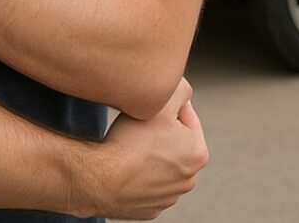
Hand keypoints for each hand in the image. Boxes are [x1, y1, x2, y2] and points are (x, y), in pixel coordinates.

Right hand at [87, 78, 208, 219]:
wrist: (100, 180)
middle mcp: (188, 179)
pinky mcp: (150, 209)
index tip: (148, 113)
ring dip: (150, 154)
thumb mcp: (160, 103)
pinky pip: (147, 183)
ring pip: (161, 163)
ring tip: (131, 148)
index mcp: (198, 154)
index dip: (165, 108)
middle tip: (139, 128)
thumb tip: (184, 91)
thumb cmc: (130, 142)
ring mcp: (169, 197)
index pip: (185, 116)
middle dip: (160, 132)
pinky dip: (139, 174)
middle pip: (175, 141)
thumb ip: (180, 90)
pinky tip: (126, 167)